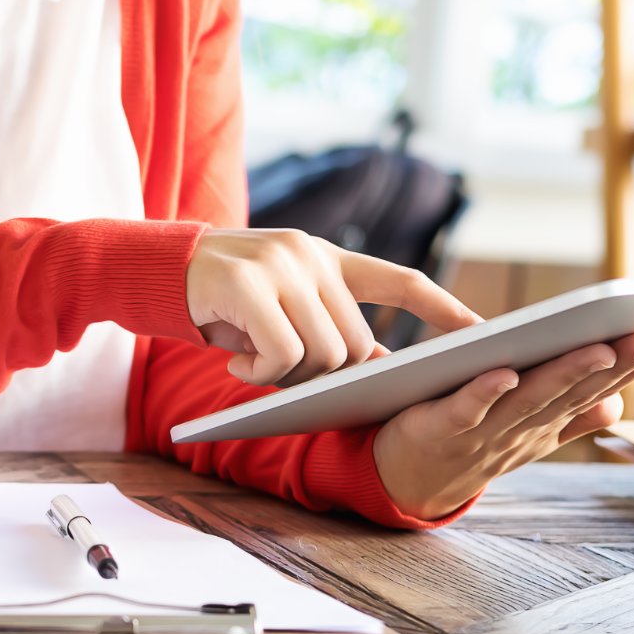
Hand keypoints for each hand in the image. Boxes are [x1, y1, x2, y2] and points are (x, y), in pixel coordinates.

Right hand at [186, 228, 480, 385]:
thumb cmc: (219, 300)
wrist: (152, 270)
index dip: (442, 307)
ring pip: (322, 354)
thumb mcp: (278, 305)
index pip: (399, 279)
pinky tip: (234, 364)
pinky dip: (261, 374)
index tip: (481, 330)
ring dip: (289, 378)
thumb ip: (324, 322)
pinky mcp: (247, 285)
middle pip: (355, 344)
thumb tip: (376, 367)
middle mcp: (309, 255)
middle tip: (280, 376)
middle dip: (326, 377)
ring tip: (252, 366)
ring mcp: (279, 266)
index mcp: (326, 256)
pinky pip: (282, 354)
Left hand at [373, 331, 633, 520]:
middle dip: (612, 366)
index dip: (627, 369)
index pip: (592, 392)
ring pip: (528, 400)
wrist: (406, 484)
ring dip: (563, 375)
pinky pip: (465, 410)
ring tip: (596, 347)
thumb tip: (617, 406)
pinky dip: (485, 393)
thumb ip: (567, 420)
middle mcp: (519, 429)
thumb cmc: (469, 446)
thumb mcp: (525, 437)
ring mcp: (481, 432)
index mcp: (542, 425)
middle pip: (569, 393)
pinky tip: (505, 373)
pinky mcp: (437, 427)